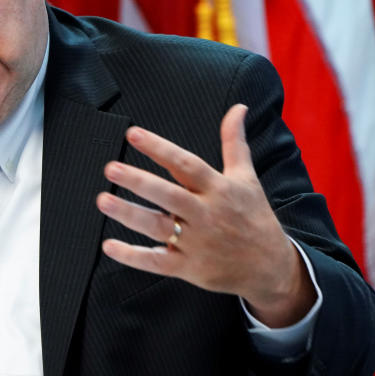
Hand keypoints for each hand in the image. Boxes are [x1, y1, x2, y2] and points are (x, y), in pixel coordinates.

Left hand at [97, 104, 315, 326]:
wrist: (271, 266)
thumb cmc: (253, 216)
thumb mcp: (246, 177)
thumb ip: (234, 142)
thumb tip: (238, 108)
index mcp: (218, 189)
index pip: (186, 164)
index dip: (160, 149)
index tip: (133, 135)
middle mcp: (206, 214)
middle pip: (169, 196)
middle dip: (139, 182)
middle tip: (111, 168)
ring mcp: (196, 243)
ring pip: (158, 227)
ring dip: (129, 215)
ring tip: (103, 200)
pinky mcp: (189, 268)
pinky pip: (157, 262)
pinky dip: (133, 256)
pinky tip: (110, 246)